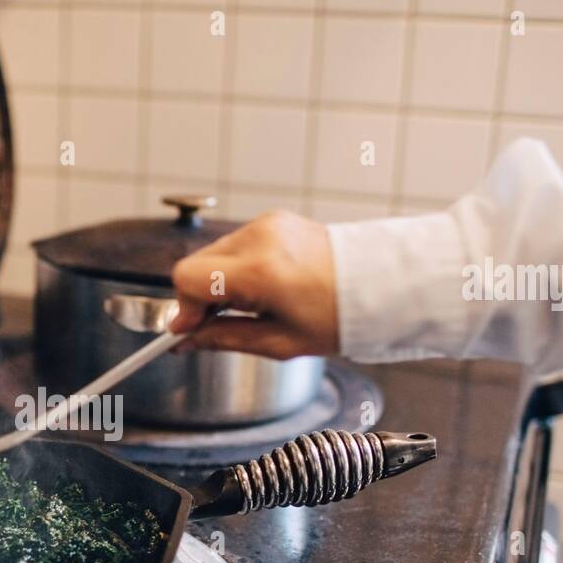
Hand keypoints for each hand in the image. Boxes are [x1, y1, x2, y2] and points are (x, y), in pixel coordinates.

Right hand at [168, 210, 339, 358]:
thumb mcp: (278, 343)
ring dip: (218, 281)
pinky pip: (235, 244)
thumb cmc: (339, 318)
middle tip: (218, 322)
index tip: (191, 330)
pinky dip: (236, 267)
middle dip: (199, 296)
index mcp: (260, 271)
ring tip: (249, 305)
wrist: (380, 286)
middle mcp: (260, 238)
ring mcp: (267, 224)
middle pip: (195, 264)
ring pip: (212, 254)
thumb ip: (222, 339)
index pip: (187, 278)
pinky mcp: (274, 219)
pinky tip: (261, 286)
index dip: (183, 308)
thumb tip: (185, 341)